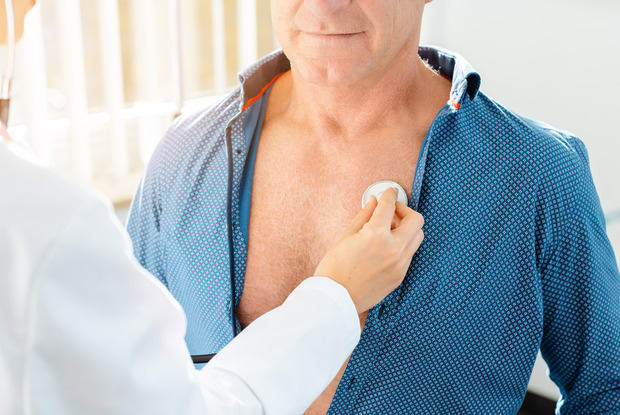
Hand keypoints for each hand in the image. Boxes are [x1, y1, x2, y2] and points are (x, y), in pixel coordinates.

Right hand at [314, 188, 424, 313]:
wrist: (335, 299)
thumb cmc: (334, 268)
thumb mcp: (345, 236)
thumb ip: (364, 216)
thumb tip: (373, 201)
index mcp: (377, 235)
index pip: (389, 206)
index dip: (388, 195)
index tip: (387, 192)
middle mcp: (394, 249)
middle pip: (416, 220)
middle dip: (404, 211)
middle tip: (390, 212)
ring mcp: (400, 264)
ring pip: (417, 237)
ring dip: (407, 228)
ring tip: (388, 230)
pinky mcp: (400, 276)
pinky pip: (409, 254)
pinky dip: (402, 245)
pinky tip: (385, 247)